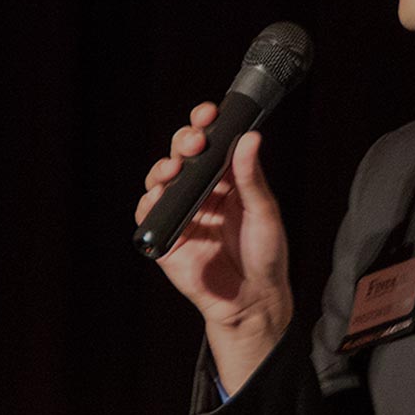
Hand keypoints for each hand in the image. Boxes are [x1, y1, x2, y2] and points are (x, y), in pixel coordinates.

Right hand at [135, 102, 293, 393]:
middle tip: (194, 141)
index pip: (211, 144)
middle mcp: (202, 193)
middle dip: (183, 142)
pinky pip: (149, 214)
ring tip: (173, 169)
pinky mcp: (166, 238)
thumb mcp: (264, 213)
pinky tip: (158, 196)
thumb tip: (250, 138)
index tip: (208, 113)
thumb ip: (252, 178)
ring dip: (163, 169)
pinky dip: (150, 203)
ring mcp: (182, 214)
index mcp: (227, 182)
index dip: (205, 125)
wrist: (253, 301)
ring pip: (161, 180)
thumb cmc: (265, 256)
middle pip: (182, 156)